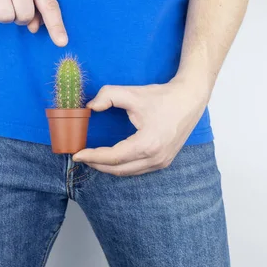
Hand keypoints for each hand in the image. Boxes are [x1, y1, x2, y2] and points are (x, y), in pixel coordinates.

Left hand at [72, 80, 208, 175]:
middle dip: (97, 164)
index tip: (77, 153)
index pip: (113, 157)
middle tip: (81, 156)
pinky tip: (112, 159)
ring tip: (93, 158)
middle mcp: (155, 158)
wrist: (190, 99)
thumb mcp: (132, 93)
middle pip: (118, 169)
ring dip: (108, 167)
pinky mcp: (164, 161)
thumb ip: (107, 96)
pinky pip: (137, 170)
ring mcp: (161, 162)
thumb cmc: (163, 97)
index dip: (93, 156)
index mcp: (147, 144)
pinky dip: (122, 167)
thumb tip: (90, 106)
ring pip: (128, 172)